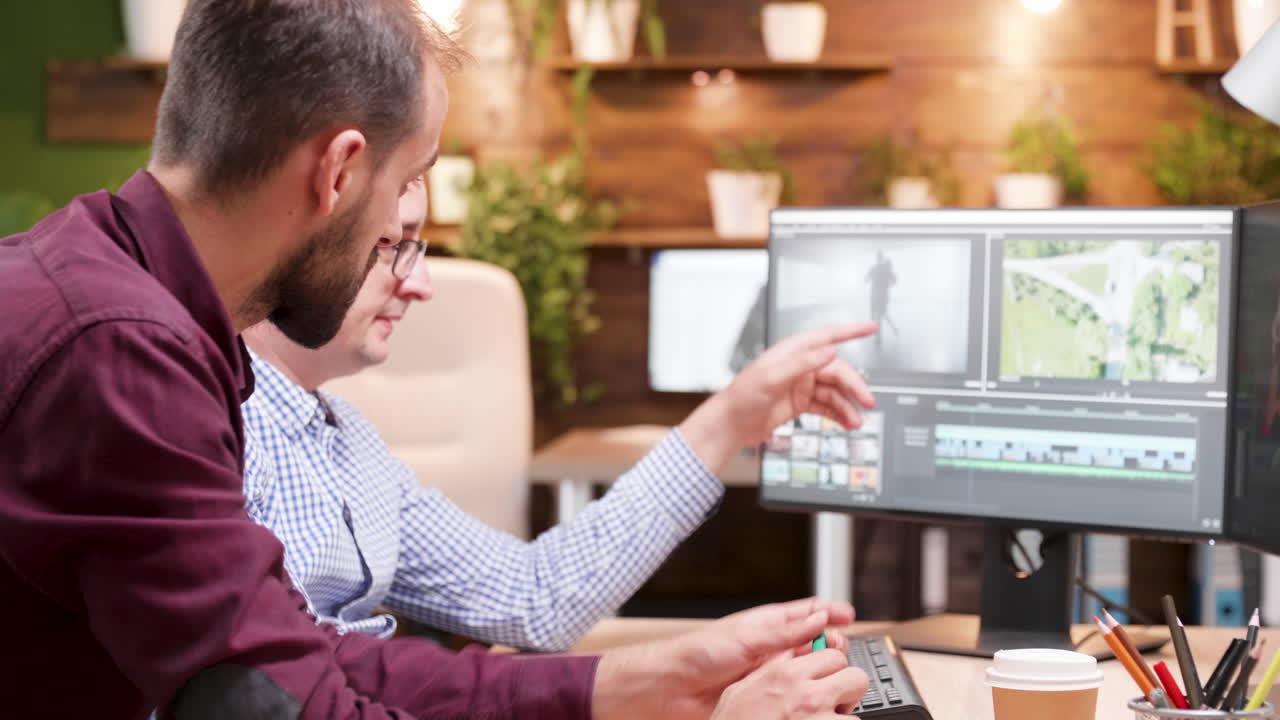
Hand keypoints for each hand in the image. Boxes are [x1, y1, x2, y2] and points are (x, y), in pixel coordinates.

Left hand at [592, 598, 864, 719]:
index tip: (848, 615)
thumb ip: (785, 631)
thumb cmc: (697, 654)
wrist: (672, 689)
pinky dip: (806, 693)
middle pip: (814, 642)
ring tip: (832, 672)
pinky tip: (813, 695)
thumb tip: (819, 617)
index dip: (829, 611)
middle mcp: (770, 648)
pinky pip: (792, 695)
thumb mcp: (747, 637)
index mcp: (766, 625)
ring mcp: (768, 673)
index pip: (806, 613)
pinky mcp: (764, 697)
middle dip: (832, 643)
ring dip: (821, 669)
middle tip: (841, 649)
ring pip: (807, 669)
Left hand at [680, 323, 877, 472]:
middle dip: (854, 386)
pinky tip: (846, 423)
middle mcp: (799, 366)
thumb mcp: (771, 377)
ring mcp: (801, 385)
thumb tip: (829, 350)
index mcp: (792, 352)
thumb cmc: (742, 397)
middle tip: (867, 402)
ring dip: (847, 405)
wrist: (730, 425)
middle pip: (837, 371)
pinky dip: (838, 414)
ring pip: (834, 391)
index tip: (870, 328)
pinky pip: (826, 406)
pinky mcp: (800, 403)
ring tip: (855, 421)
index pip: (827, 336)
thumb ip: (802, 363)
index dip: (851, 331)